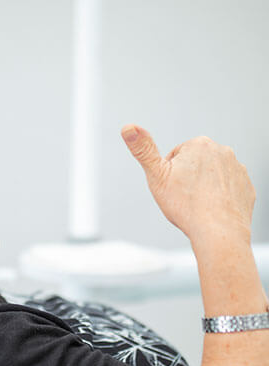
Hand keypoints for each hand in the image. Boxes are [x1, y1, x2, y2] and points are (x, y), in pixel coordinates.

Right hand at [121, 125, 254, 246]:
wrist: (217, 230)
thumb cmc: (186, 205)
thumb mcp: (156, 175)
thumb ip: (142, 149)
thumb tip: (128, 127)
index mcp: (198, 145)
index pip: (175, 157)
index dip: (168, 174)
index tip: (171, 187)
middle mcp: (222, 151)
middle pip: (195, 165)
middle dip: (187, 179)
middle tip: (182, 197)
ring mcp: (237, 169)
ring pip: (211, 177)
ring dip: (202, 188)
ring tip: (197, 205)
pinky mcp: (246, 186)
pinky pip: (227, 189)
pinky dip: (218, 198)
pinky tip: (211, 210)